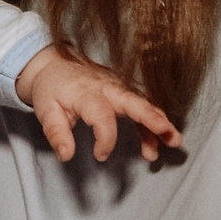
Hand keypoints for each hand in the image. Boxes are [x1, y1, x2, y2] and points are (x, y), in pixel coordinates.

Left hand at [15, 47, 180, 163]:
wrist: (52, 64)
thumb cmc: (51, 88)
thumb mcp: (46, 111)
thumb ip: (56, 133)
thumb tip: (66, 155)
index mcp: (87, 93)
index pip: (102, 116)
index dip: (105, 138)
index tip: (100, 155)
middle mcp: (107, 87)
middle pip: (134, 102)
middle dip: (153, 118)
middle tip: (168, 134)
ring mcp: (118, 87)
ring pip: (143, 104)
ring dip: (159, 122)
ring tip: (174, 141)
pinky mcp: (122, 91)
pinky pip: (141, 107)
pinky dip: (151, 124)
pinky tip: (156, 143)